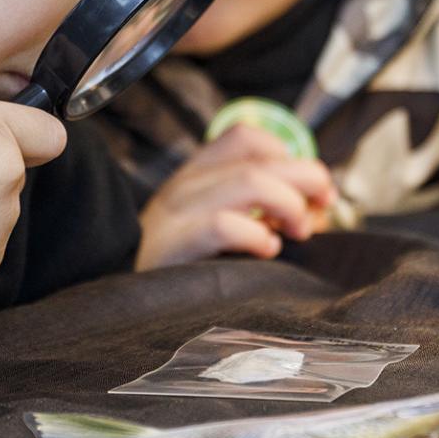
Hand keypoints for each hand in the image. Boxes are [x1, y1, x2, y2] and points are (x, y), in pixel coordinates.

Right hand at [135, 124, 335, 271]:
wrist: (117, 301)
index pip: (246, 137)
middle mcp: (186, 185)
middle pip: (260, 159)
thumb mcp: (208, 225)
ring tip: (296, 232)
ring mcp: (178, 213)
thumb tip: (314, 209)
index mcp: (195, 174)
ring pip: (250, 181)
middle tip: (321, 209)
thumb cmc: (177, 268)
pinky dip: (258, 235)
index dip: (290, 155)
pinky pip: (225, 225)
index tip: (313, 189)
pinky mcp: (176, 245)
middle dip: (306, 179)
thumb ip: (254, 210)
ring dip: (289, 204)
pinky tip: (266, 251)